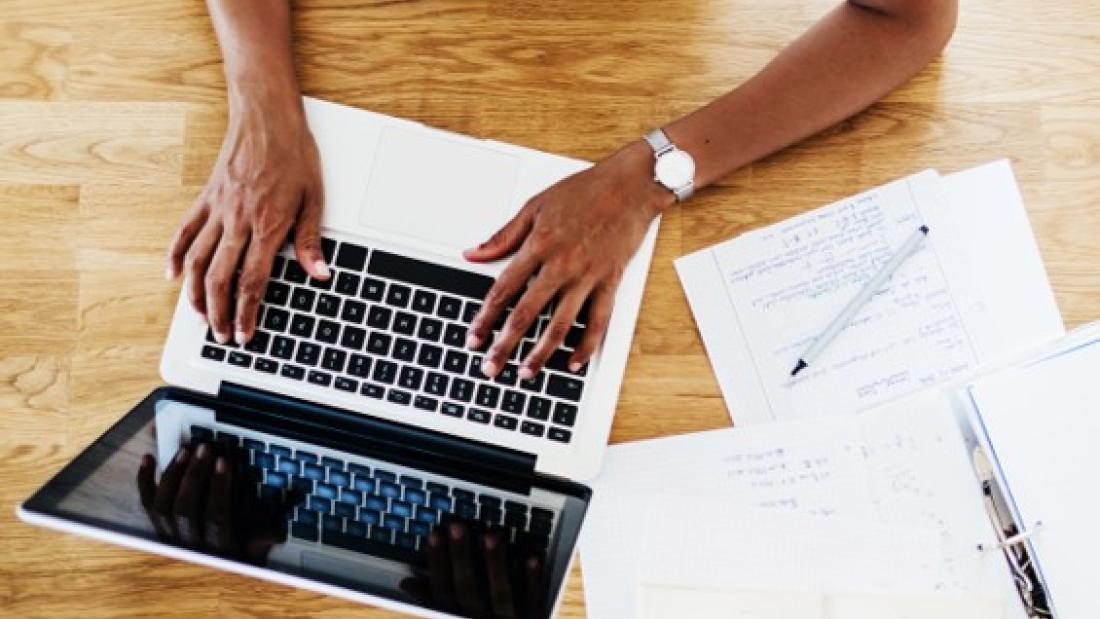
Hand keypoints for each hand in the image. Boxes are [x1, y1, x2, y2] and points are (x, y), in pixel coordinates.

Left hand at [137, 443, 288, 563]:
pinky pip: (146, 505)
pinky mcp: (158, 529)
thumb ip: (260, 541)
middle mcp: (188, 545)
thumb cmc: (234, 561)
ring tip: (185, 451)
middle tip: (204, 449)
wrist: (206, 584)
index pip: (215, 515)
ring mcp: (170, 537)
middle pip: (185, 508)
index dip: (219, 486)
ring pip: (163, 505)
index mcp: (216, 549)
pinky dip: (144, 480)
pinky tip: (149, 458)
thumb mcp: (253, 555)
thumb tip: (275, 534)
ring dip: (173, 474)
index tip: (225, 461)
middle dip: (194, 475)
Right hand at [165, 88, 326, 345]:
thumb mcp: (314, 197)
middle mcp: (238, 221)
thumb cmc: (294, 153)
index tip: (244, 334)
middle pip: (220, 278)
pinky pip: (184, 230)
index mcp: (268, 225)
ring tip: (199, 316)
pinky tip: (172, 276)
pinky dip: (174, 255)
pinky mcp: (206, 197)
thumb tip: (319, 272)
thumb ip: (310, 240)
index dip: (247, 312)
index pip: (252, 280)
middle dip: (219, 313)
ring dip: (195, 293)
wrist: (266, 116)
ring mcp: (218, 209)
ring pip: (196, 260)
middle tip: (221, 335)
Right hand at [400, 520, 546, 617]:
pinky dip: (532, 579)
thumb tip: (407, 583)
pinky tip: (532, 556)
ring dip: (495, 563)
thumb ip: (435, 602)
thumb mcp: (453, 618)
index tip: (434, 533)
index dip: (436, 564)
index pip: (441, 593)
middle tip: (457, 525)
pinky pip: (533, 600)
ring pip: (500, 594)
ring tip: (490, 534)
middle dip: (461, 556)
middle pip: (467, 590)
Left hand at [464, 140, 671, 379]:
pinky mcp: (610, 282)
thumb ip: (503, 236)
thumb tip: (473, 254)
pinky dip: (586, 345)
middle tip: (491, 367)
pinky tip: (573, 362)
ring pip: (560, 325)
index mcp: (538, 245)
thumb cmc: (584, 191)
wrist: (629, 185)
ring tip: (527, 373)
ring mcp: (587, 276)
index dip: (485, 318)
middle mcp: (561, 265)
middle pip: (526, 314)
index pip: (503, 290)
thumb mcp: (535, 206)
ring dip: (542, 353)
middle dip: (505, 345)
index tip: (474, 337)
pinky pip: (598, 321)